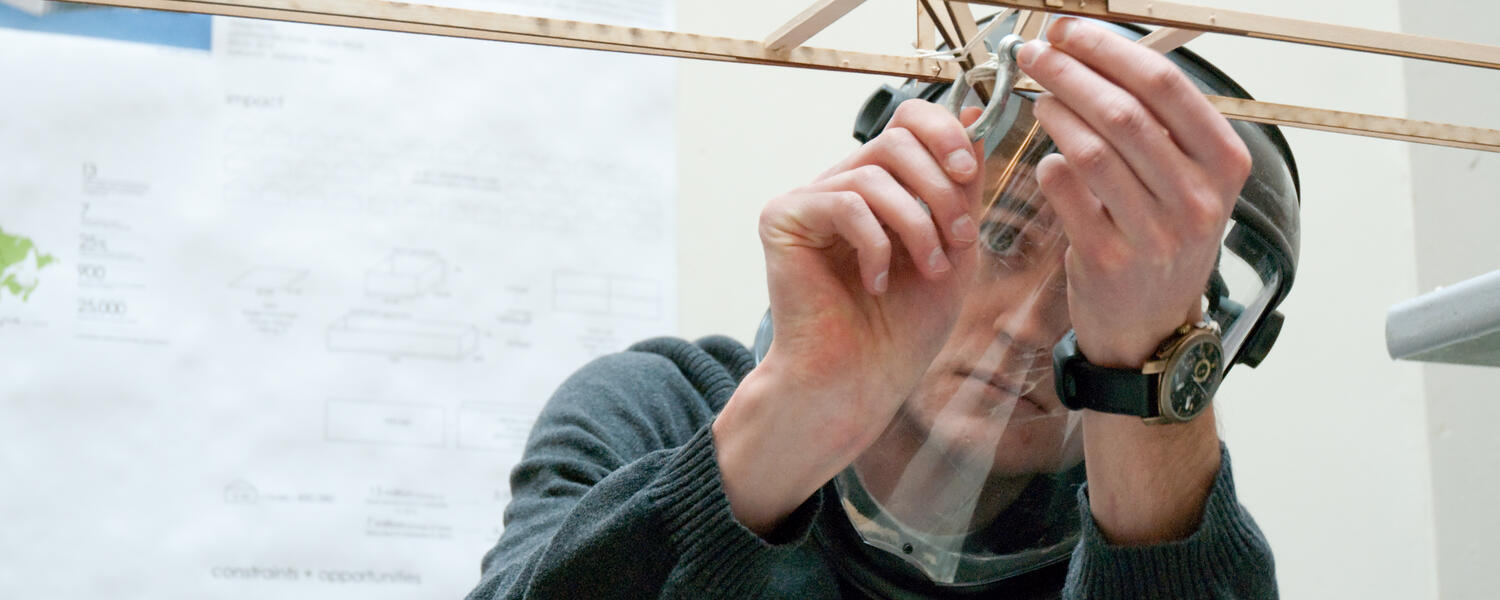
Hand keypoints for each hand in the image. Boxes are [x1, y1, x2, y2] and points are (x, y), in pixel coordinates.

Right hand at [713, 100, 984, 533]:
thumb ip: (961, 185)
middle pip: (895, 139)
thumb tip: (974, 116)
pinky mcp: (783, 219)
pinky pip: (844, 203)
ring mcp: (808, 201)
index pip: (906, 122)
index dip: (942, 132)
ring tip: (930, 270)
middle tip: (962, 237)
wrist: (859, 384)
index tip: (970, 171)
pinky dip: (875, 244)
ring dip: (917, 224)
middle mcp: (839, 186)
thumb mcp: (953, 246)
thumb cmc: (902, 329)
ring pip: (874, 172)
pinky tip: (876, 282)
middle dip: (941, 188)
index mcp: (878, 189)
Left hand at [1017, 19, 1251, 367]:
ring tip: (1039, 97)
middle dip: (1070, 72)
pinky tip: (1047, 157)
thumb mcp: (1187, 182)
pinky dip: (1050, 165)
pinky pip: (1066, 193)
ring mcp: (1155, 233)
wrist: (1152, 327)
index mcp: (1223, 163)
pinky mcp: (1110, 260)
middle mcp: (1196, 198)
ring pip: (1091, 150)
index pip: (1165, 85)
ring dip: (1055, 112)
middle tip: (1036, 55)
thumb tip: (1100, 54)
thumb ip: (1158, 125)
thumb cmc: (1163, 239)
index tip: (1070, 32)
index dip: (1109, 50)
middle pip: (1123, 111)